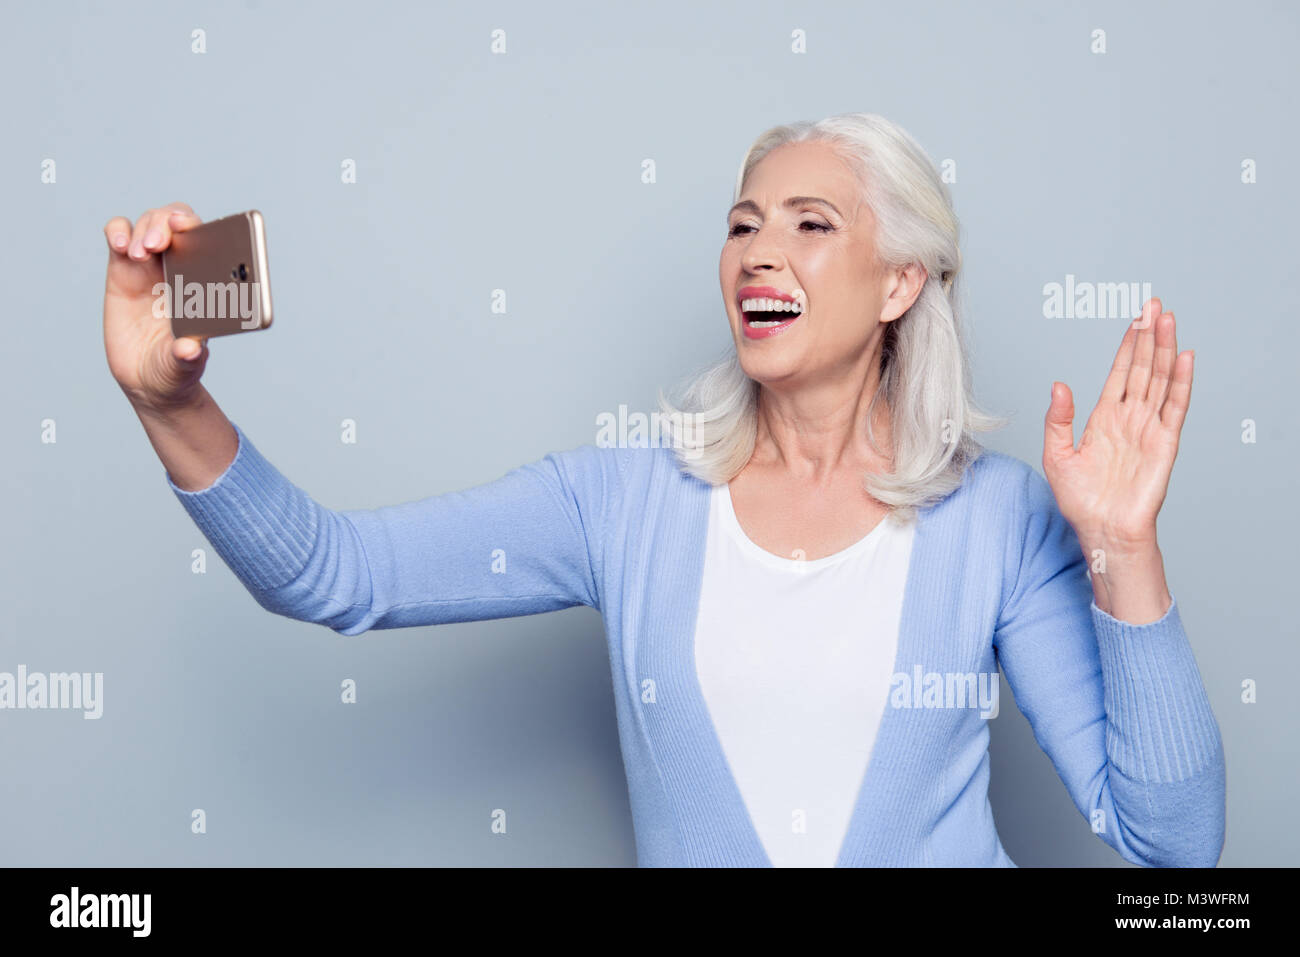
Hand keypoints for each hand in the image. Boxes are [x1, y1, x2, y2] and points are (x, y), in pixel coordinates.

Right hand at [102, 203, 210, 412]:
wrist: (147, 379)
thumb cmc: (175, 368)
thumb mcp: (183, 366)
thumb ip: (186, 357)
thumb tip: (191, 350)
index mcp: (205, 283)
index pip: (206, 239)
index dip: (196, 225)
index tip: (185, 226)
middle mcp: (181, 268)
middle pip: (176, 222)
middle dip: (166, 223)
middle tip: (157, 244)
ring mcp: (151, 267)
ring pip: (149, 223)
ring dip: (144, 228)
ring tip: (140, 254)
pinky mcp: (122, 270)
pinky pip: (118, 236)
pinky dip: (116, 231)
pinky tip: (119, 247)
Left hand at [1042, 297, 1193, 554]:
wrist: (1101, 530)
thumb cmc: (1080, 501)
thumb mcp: (1056, 456)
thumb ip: (1058, 420)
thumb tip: (1058, 385)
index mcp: (1104, 419)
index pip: (1120, 373)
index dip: (1127, 346)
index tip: (1134, 319)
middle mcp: (1129, 419)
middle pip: (1142, 369)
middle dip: (1149, 337)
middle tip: (1154, 305)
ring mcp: (1148, 429)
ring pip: (1159, 380)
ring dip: (1164, 350)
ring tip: (1168, 320)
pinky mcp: (1164, 443)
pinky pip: (1174, 407)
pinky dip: (1180, 382)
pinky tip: (1184, 358)